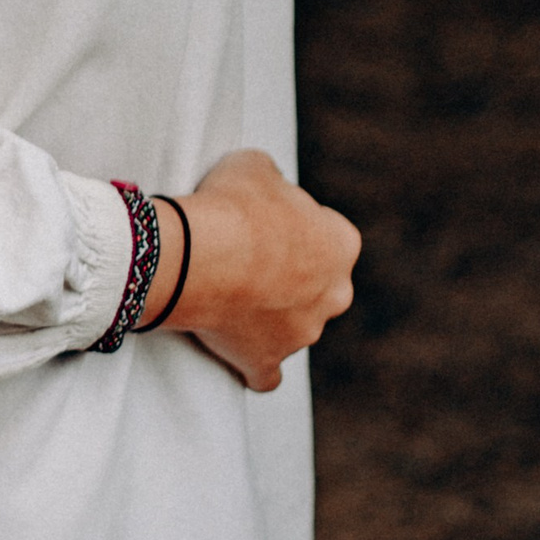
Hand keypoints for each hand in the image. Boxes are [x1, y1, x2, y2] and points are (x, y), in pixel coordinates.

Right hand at [150, 147, 359, 391]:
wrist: (199, 255)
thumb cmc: (231, 205)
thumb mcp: (254, 166)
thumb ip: (273, 182)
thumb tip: (269, 187)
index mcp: (340, 244)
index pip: (326, 234)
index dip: (292, 227)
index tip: (260, 222)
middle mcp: (334, 293)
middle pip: (318, 285)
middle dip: (291, 276)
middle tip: (245, 258)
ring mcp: (303, 333)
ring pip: (294, 326)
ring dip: (269, 315)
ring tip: (225, 292)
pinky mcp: (266, 360)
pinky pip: (266, 373)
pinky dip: (254, 365)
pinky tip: (239, 354)